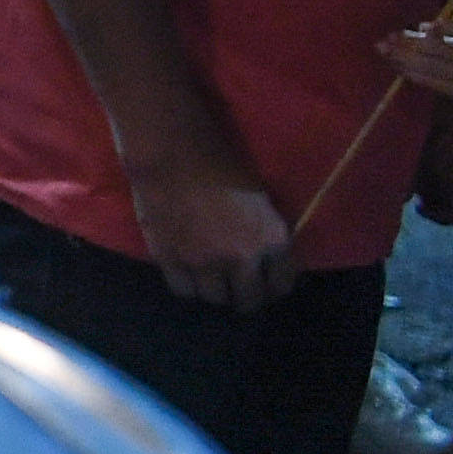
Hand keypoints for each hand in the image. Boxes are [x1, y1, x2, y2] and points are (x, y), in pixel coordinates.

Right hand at [124, 148, 299, 308]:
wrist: (172, 153)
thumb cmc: (220, 163)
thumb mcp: (258, 198)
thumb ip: (264, 231)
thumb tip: (265, 255)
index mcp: (271, 239)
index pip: (282, 283)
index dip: (275, 287)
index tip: (268, 285)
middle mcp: (242, 257)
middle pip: (248, 300)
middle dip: (247, 298)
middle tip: (239, 290)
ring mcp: (204, 262)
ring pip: (215, 298)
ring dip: (216, 291)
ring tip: (211, 281)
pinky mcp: (170, 260)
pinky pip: (184, 289)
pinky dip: (189, 285)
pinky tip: (188, 273)